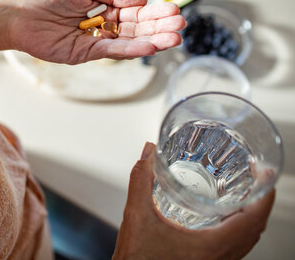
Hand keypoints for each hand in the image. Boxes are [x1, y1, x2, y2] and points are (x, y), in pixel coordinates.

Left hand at [9, 0, 185, 63]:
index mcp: (104, 8)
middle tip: (181, 26)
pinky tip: (149, 47)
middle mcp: (103, 26)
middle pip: (137, 28)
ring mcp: (96, 41)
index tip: (174, 11)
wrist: (23, 16)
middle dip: (159, 27)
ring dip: (152, 40)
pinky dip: (131, 49)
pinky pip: (112, 51)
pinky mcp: (86, 54)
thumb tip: (140, 0)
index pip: (135, 12)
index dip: (154, 12)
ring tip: (174, 39)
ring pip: (129, 42)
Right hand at [112, 142, 274, 259]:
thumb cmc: (138, 259)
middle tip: (257, 178)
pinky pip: (236, 247)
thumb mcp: (137, 216)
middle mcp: (220, 258)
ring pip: (247, 240)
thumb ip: (142, 181)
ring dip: (250, 216)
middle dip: (259, 201)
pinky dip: (238, 229)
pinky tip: (223, 218)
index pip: (253, 219)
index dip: (264, 194)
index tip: (265, 174)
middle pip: (255, 228)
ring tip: (245, 194)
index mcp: (211, 246)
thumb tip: (148, 153)